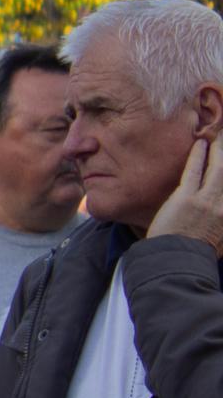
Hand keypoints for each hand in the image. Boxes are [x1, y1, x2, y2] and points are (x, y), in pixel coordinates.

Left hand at [148, 136, 222, 253]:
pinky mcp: (186, 198)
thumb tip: (218, 209)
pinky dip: (198, 156)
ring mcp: (207, 200)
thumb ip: (220, 219)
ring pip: (218, 168)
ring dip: (220, 149)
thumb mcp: (221, 238)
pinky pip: (194, 171)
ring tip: (219, 136)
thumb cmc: (198, 252)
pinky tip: (201, 144)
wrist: (179, 262)